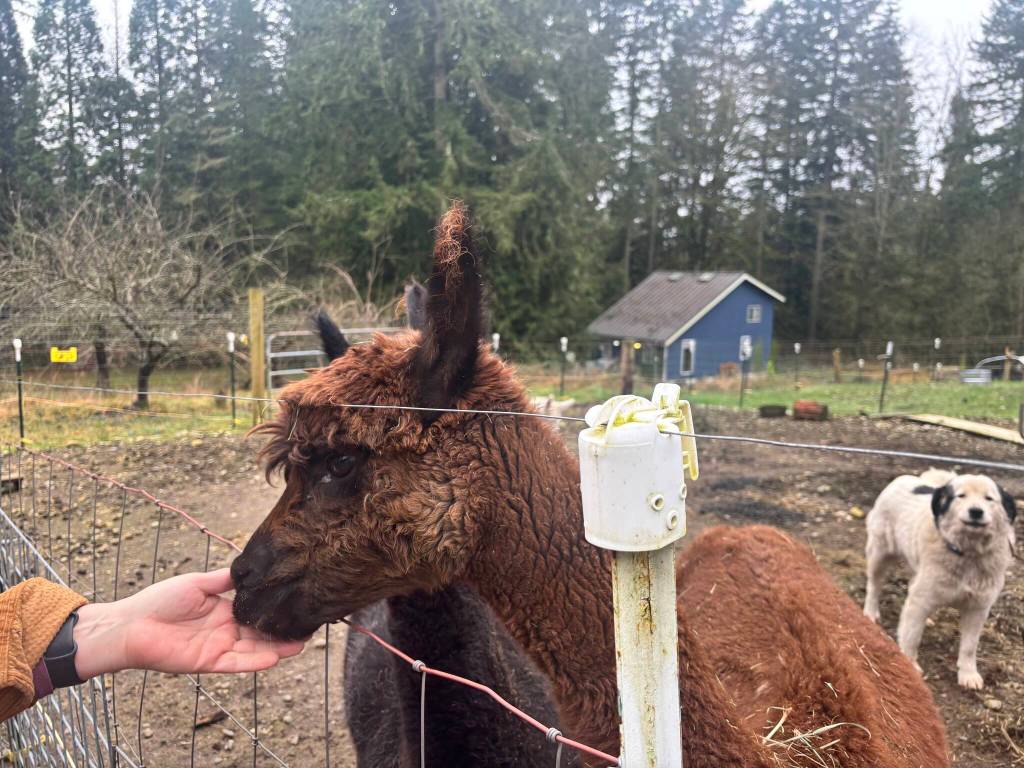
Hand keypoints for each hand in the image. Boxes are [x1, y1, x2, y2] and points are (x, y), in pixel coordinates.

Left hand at [73, 569, 304, 678]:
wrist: (131, 626)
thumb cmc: (159, 601)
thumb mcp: (197, 583)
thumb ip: (224, 580)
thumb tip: (250, 568)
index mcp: (225, 609)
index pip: (257, 611)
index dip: (277, 609)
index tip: (299, 603)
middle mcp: (226, 630)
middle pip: (261, 632)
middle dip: (284, 631)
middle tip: (310, 627)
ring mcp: (219, 647)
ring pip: (255, 648)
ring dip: (277, 647)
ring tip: (301, 643)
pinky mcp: (209, 663)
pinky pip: (237, 663)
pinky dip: (255, 661)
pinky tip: (275, 657)